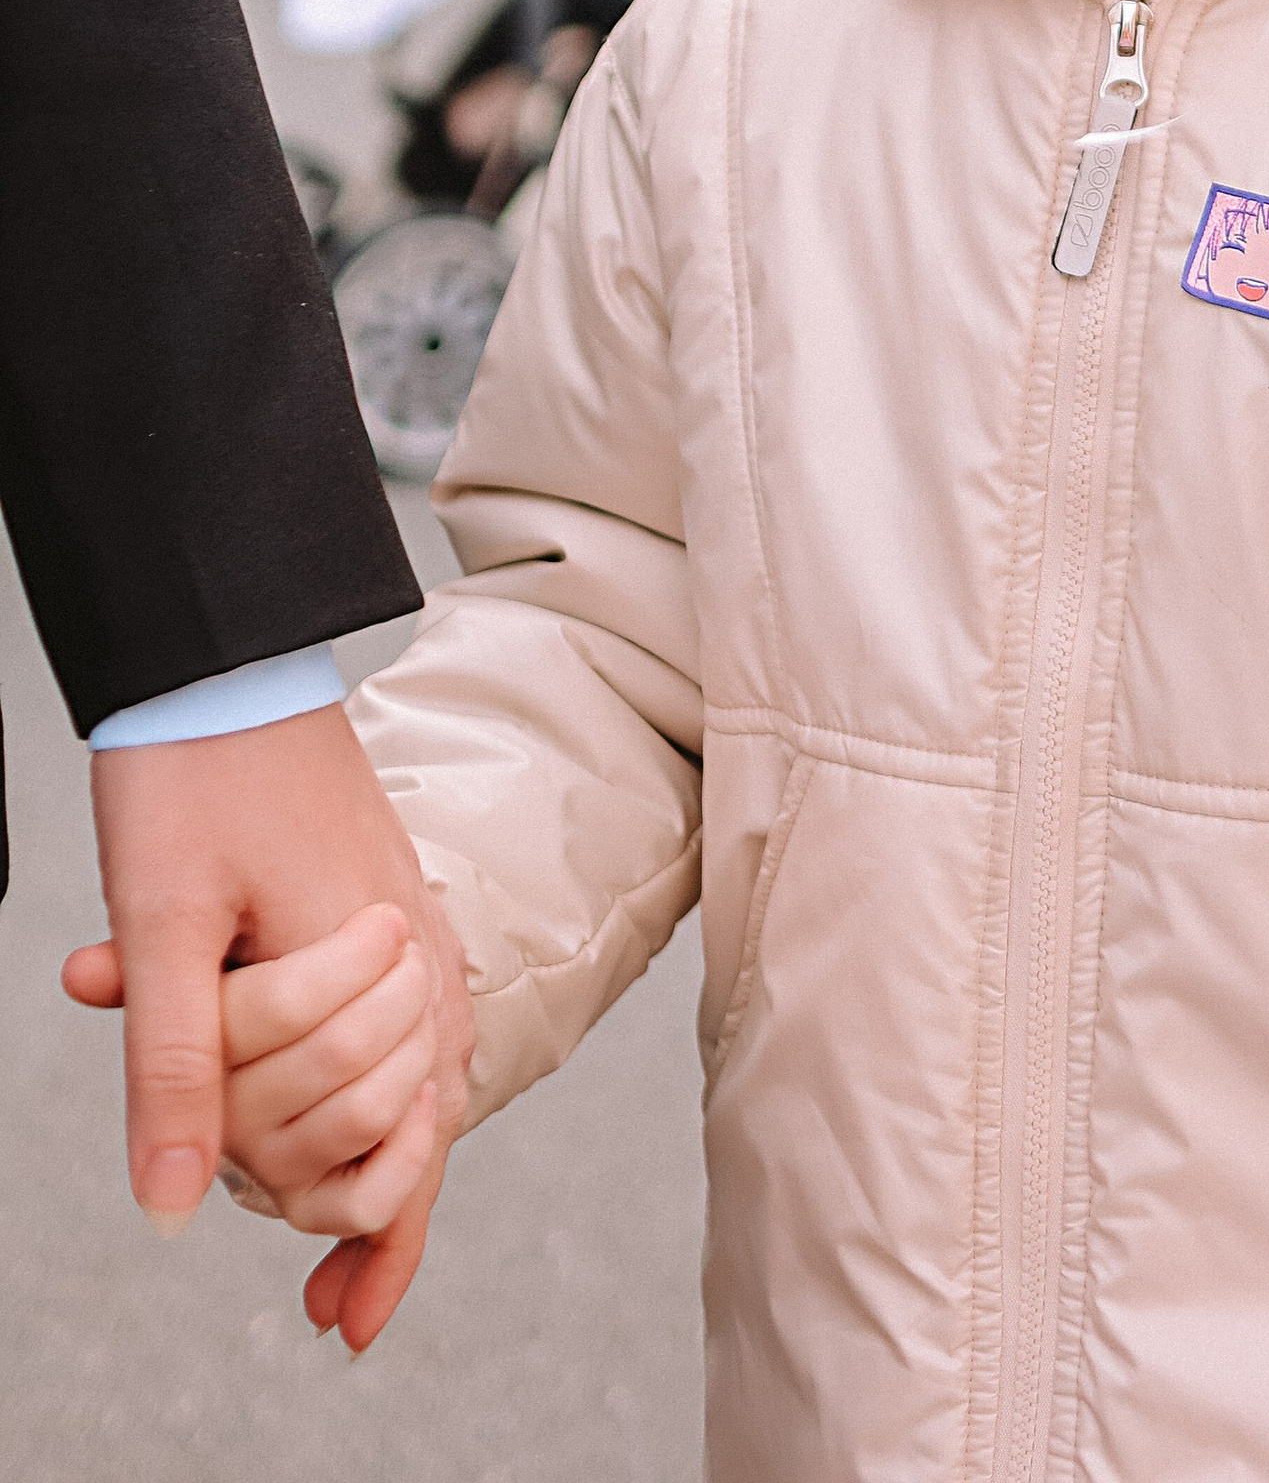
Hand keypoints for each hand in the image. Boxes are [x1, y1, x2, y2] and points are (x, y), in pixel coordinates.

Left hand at [67, 703, 472, 1348]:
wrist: (224, 655)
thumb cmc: (192, 777)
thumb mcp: (162, 928)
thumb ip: (175, 1068)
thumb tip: (178, 1208)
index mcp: (377, 961)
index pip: (389, 1145)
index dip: (342, 1225)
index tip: (311, 1297)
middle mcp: (422, 958)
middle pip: (391, 1131)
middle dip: (314, 1184)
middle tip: (239, 1197)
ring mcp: (419, 939)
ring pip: (418, 1101)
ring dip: (363, 1178)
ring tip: (322, 1266)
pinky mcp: (396, 924)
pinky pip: (413, 1050)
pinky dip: (385, 1124)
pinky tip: (345, 1167)